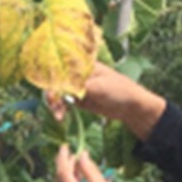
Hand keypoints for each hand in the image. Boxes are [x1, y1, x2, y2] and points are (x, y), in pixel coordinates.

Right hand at [46, 63, 165, 138]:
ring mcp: (79, 87)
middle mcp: (79, 74)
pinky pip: (65, 104)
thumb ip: (79, 87)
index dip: (53, 77)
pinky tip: (61, 117)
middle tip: (53, 105)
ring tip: (58, 116)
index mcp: (84, 65)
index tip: (50, 89)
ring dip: (56, 104)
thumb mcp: (99, 86)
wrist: (131, 107)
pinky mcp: (80, 100)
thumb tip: (61, 90)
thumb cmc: (119, 90)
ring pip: (60, 93)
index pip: (63, 67)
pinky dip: (61, 110)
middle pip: (58, 81)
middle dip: (53, 93)